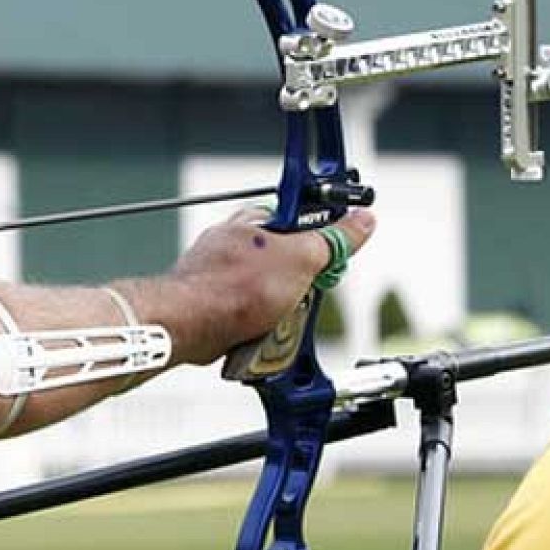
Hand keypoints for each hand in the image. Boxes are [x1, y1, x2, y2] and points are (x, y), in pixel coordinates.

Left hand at [163, 206, 375, 364]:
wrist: (187, 324)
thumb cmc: (233, 288)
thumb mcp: (301, 259)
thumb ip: (333, 240)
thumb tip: (362, 220)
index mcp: (256, 220)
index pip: (304, 219)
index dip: (324, 241)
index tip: (333, 259)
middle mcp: (237, 242)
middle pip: (291, 259)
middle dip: (304, 282)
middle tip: (303, 293)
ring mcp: (224, 271)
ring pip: (272, 289)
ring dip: (283, 308)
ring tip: (276, 317)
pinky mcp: (216, 299)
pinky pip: (251, 310)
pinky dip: (260, 323)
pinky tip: (258, 330)